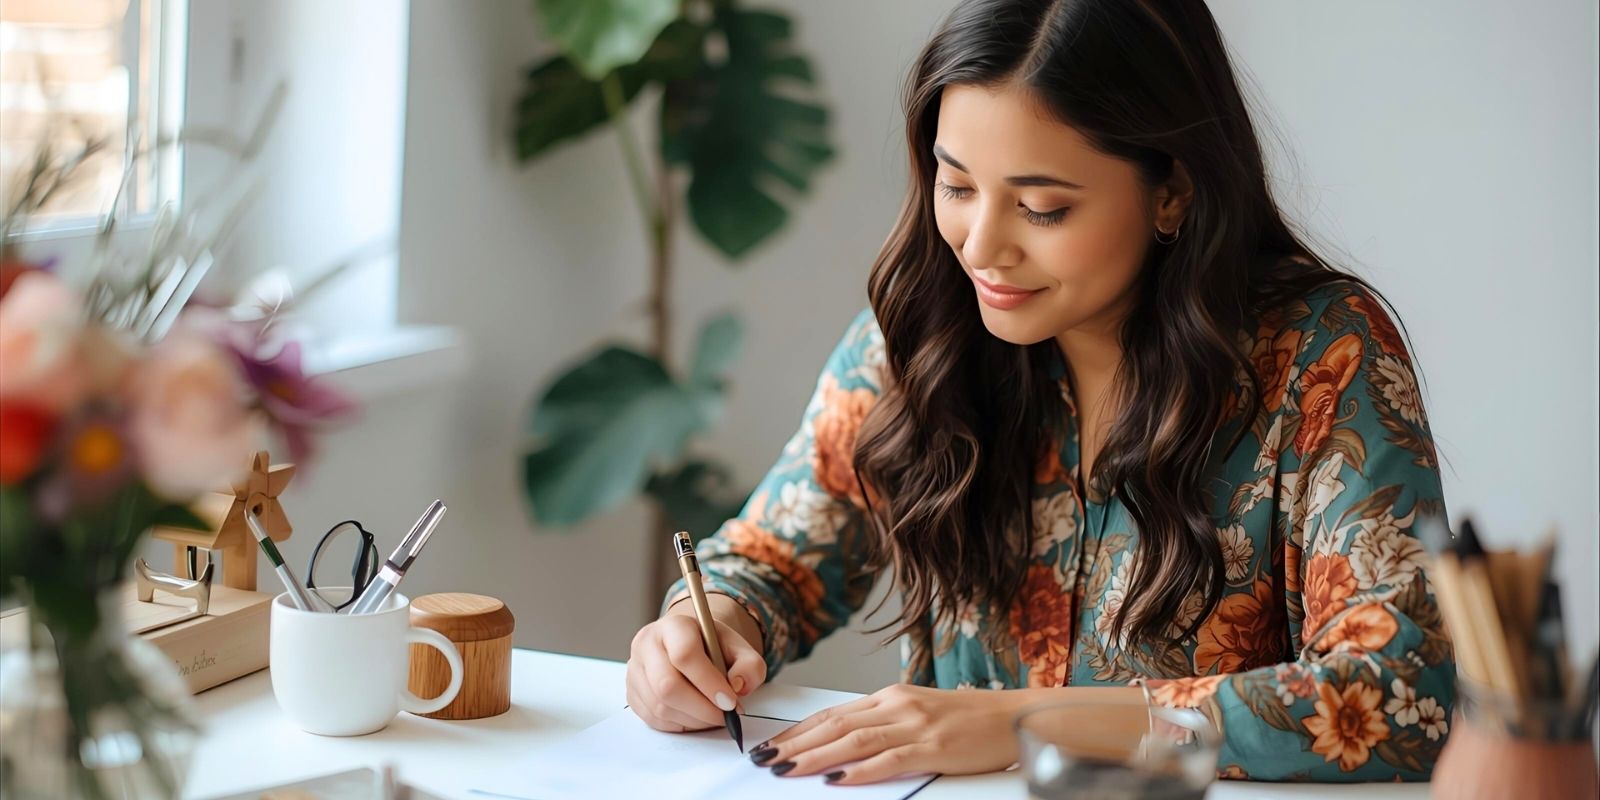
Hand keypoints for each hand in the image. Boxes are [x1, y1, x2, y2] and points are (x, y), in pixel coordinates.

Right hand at [626, 613, 765, 732]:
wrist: (689, 646)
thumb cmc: (713, 648)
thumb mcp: (738, 648)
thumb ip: (749, 665)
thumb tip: (738, 687)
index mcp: (673, 626)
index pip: (685, 654)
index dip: (709, 683)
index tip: (730, 702)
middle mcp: (647, 644)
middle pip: (667, 685)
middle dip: (701, 709)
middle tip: (724, 716)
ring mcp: (635, 670)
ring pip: (660, 707)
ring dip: (693, 720)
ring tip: (713, 716)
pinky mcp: (632, 693)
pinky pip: (653, 719)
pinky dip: (679, 725)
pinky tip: (696, 717)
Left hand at [749, 684, 1034, 784]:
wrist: (1016, 715)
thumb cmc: (970, 719)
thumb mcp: (920, 712)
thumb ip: (885, 723)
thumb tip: (844, 744)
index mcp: (891, 696)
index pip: (833, 714)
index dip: (798, 730)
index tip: (770, 744)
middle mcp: (898, 705)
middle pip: (835, 725)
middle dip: (795, 744)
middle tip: (763, 759)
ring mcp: (916, 725)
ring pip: (854, 741)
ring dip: (815, 756)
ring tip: (786, 769)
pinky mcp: (935, 747)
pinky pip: (890, 759)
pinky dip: (860, 770)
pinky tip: (837, 779)